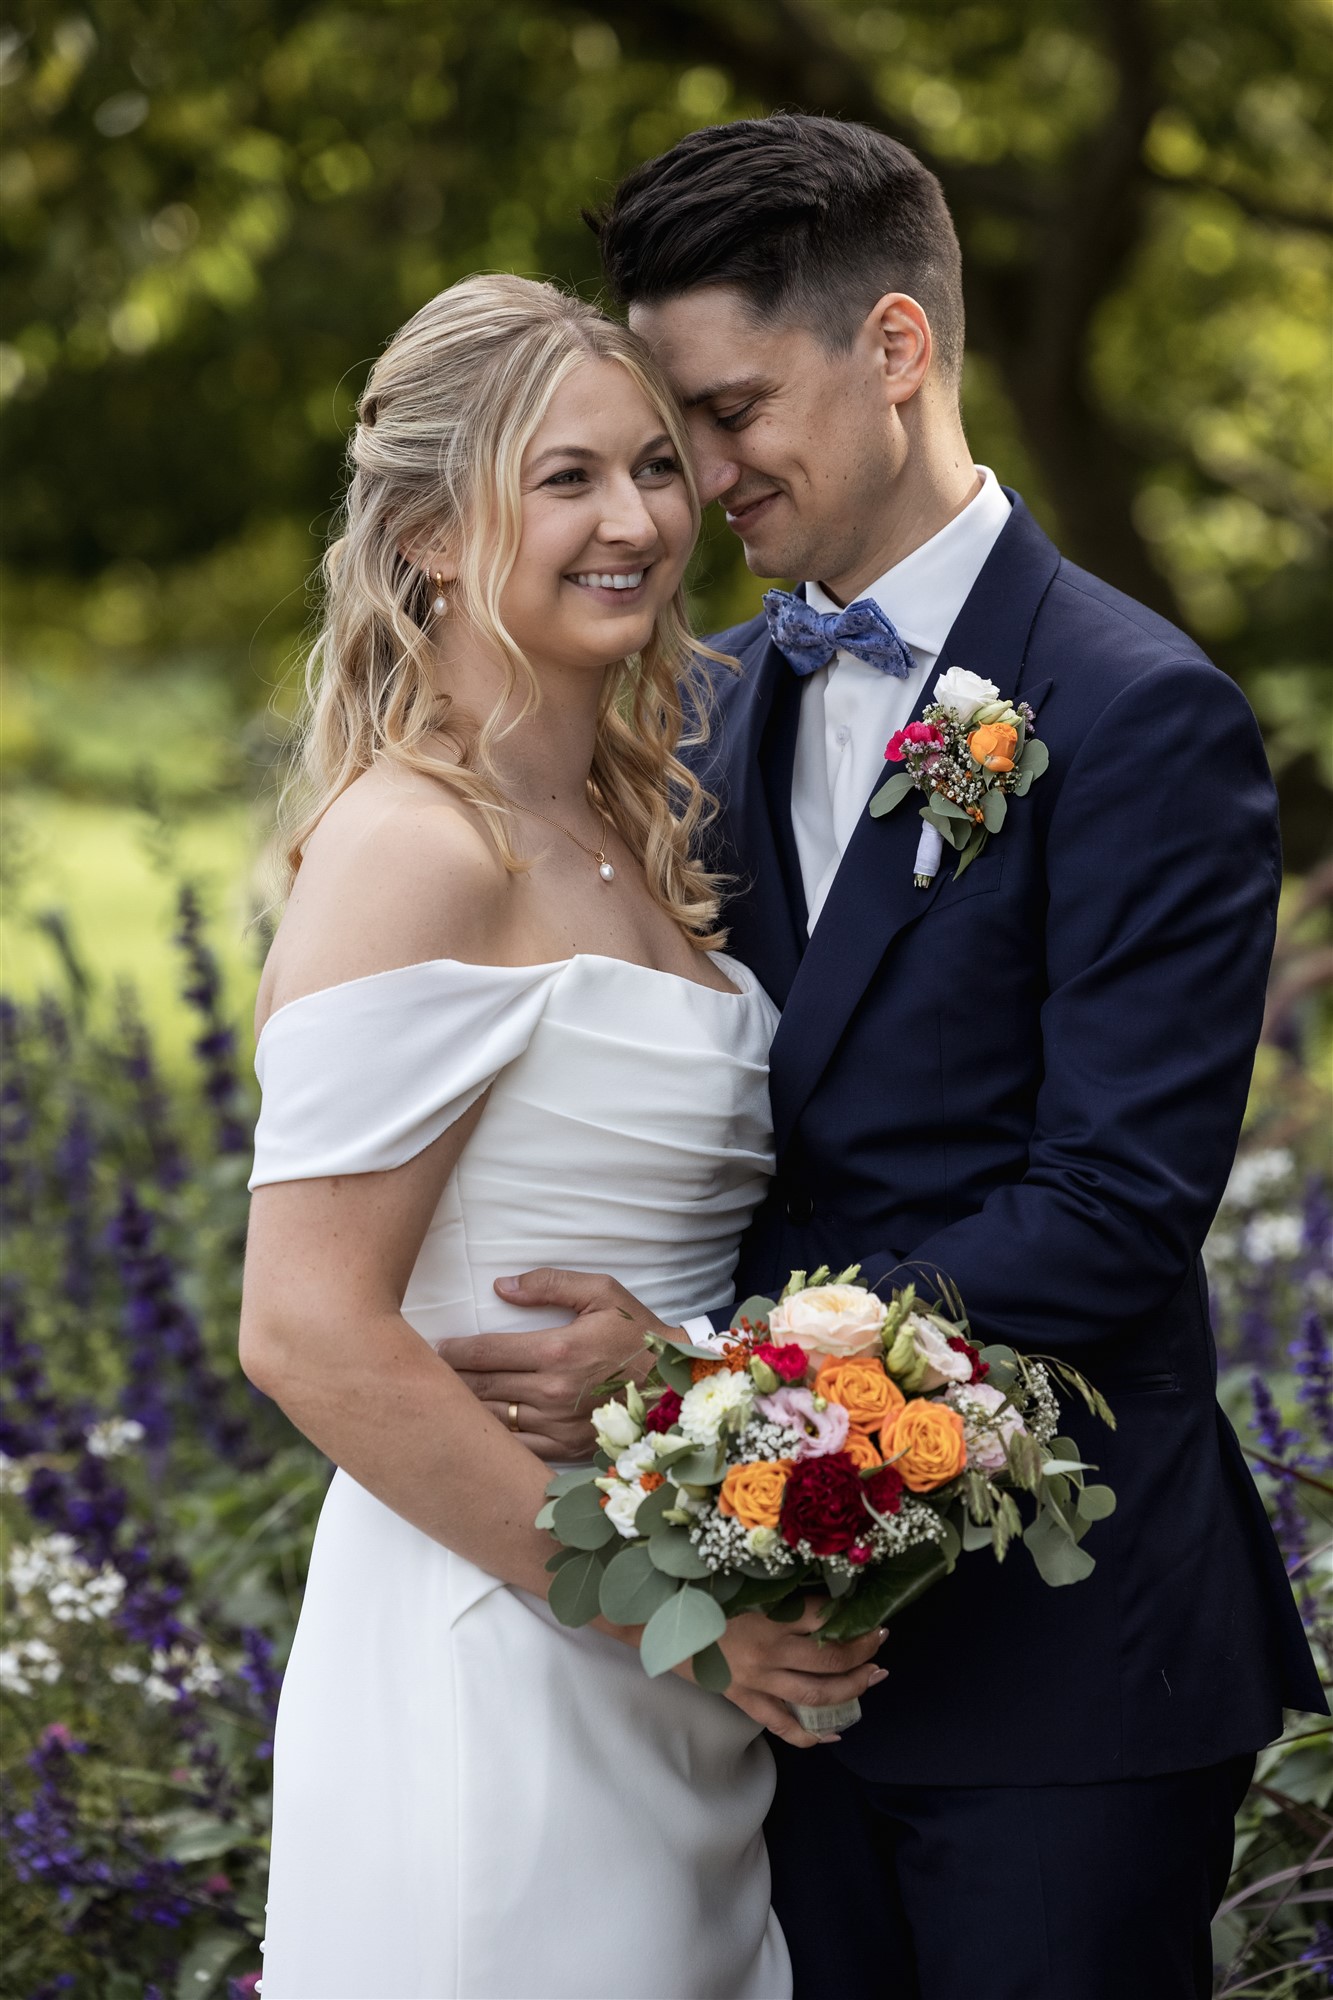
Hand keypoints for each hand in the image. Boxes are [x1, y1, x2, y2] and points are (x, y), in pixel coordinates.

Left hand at [434, 1270, 669, 1460]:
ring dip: (464, 1409)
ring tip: (444, 1399)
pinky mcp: (566, 1448)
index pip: (485, 1352)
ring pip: (491, 1419)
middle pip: (480, 1387)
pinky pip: (515, 1448)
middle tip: (429, 1372)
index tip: (437, 1347)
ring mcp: (557, 1425)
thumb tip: (502, 1286)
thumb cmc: (637, 1332)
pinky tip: (478, 1429)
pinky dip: (491, 1439)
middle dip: (449, 1378)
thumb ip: (550, 1283)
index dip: (452, 1351)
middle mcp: (552, 1392)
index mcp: (557, 1350)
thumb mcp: (602, 1292)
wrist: (675, 1383)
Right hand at [694, 1601, 888, 1749]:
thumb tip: (823, 1597)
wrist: (666, 1628)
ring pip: (816, 1695)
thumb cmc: (707, 1602)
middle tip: (880, 1643)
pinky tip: (834, 1732)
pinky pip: (784, 1726)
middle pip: (829, 1659)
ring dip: (850, 1689)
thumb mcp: (747, 1588)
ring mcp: (759, 1682)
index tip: (869, 1612)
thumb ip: (783, 1594)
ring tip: (873, 1677)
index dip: (851, 1616)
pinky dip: (811, 1734)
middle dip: (861, 1652)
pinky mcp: (747, 1701)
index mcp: (769, 1617)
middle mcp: (769, 1652)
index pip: (822, 1617)